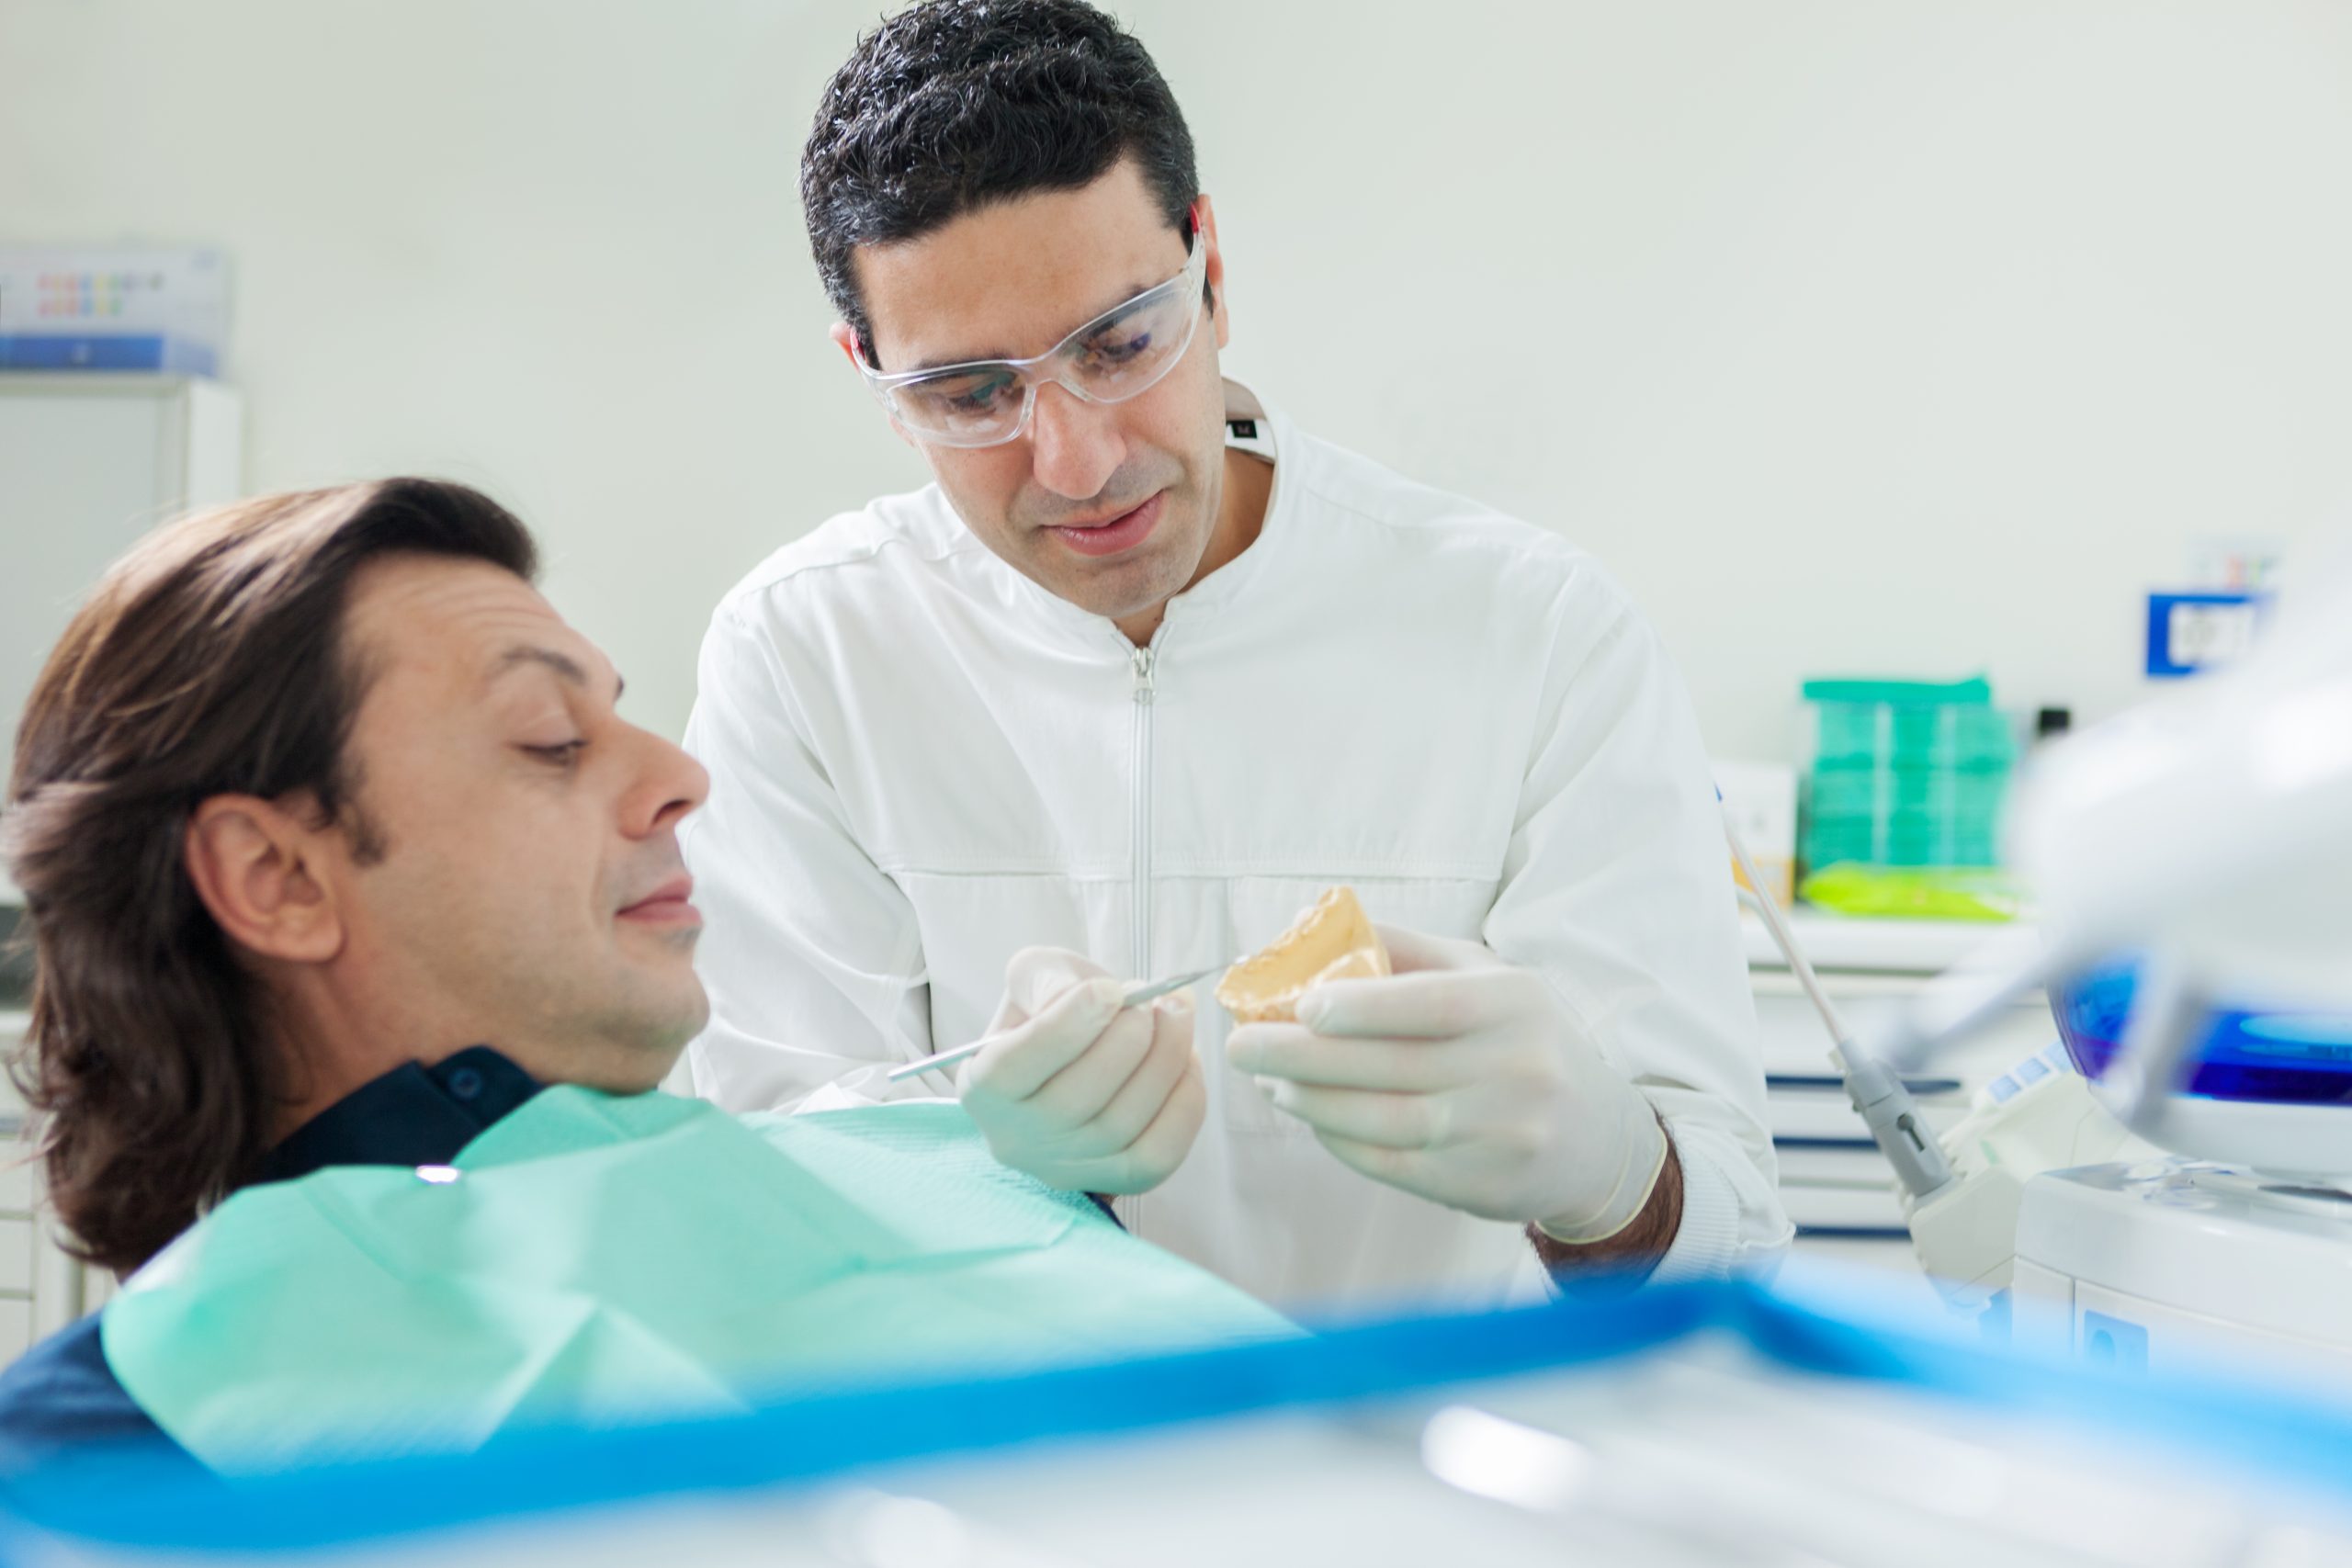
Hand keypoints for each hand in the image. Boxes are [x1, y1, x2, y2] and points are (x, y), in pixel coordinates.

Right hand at [960, 947, 1206, 1194]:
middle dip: (1131, 1035)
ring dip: (1167, 1058)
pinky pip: (1160, 1152)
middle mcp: (1017, 1137)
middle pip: (1080, 1096)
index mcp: (983, 1086)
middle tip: (1152, 1001)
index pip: (1014, 1067)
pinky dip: (1184, 1101)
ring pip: (1125, 1121)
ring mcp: (1066, 1166)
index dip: (1069, 1025)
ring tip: (1176, 1016)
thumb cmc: (1050, 1015)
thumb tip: (1093, 998)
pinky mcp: (1113, 1179)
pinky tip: (1186, 1060)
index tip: (1109, 989)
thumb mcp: (1032, 980)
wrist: (1070, 1062)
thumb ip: (1047, 977)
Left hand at [1225, 926, 1668, 1241]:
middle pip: (1393, 1068)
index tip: (1297, 1005)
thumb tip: (1311, 931)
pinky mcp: (1482, 1187)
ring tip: (1269, 1083)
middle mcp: (1515, 1071)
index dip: (1359, 1007)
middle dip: (1304, 1057)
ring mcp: (1501, 1136)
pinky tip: (1310, 1118)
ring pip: (1386, 1123)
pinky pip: (1394, 1167)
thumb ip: (1405, 951)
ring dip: (1314, 1104)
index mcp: (1514, 1005)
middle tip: (1244, 1046)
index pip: (1429, 1005)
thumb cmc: (1521, 1039)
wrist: (1598, 1138)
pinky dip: (1341, 1142)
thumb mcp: (1485, 977)